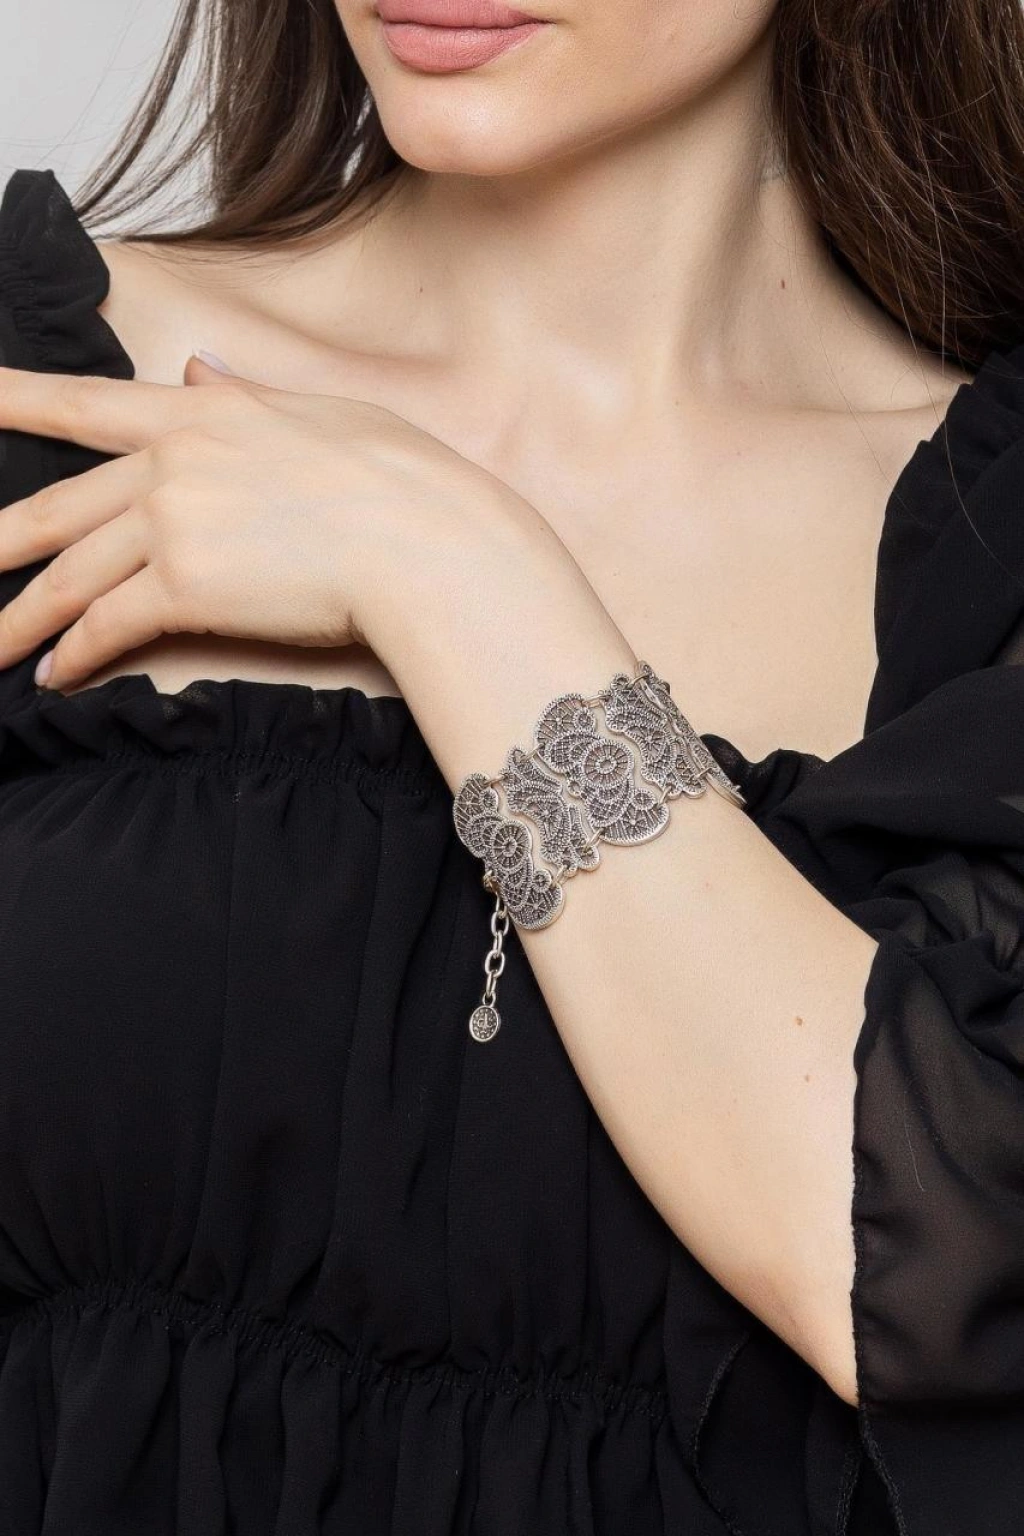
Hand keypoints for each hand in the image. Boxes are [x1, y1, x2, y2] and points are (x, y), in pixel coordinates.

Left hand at [0, 356, 540, 691]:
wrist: (426, 541)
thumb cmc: (401, 481)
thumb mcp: (323, 414)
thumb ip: (246, 395)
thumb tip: (197, 366)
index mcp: (201, 412)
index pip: (84, 403)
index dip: (13, 399)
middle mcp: (171, 461)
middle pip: (57, 507)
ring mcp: (172, 522)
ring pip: (69, 577)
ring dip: (23, 622)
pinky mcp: (185, 586)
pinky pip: (108, 624)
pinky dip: (77, 656)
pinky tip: (56, 679)